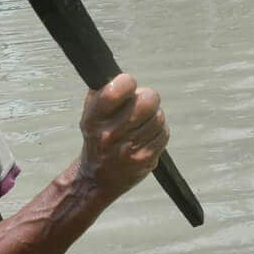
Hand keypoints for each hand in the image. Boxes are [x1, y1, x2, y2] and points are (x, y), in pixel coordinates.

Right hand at [77, 73, 167, 199]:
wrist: (97, 179)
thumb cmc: (97, 140)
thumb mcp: (90, 114)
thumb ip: (103, 91)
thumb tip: (122, 75)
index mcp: (95, 118)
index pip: (119, 88)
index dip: (128, 82)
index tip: (127, 86)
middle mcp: (111, 134)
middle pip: (148, 100)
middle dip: (148, 98)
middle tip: (142, 103)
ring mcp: (130, 148)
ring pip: (158, 117)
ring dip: (154, 116)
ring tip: (143, 123)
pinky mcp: (146, 159)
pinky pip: (164, 134)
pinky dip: (159, 132)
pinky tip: (147, 135)